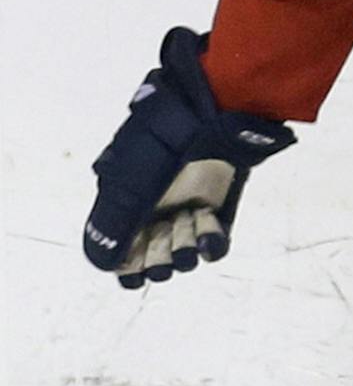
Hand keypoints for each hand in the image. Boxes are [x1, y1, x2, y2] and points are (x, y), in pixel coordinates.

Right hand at [84, 28, 295, 288]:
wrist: (212, 114)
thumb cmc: (162, 146)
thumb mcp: (129, 186)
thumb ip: (113, 225)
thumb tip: (103, 265)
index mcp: (122, 203)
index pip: (121, 252)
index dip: (129, 267)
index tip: (137, 271)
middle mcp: (152, 208)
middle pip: (152, 257)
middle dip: (158, 259)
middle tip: (164, 241)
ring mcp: (185, 207)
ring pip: (183, 252)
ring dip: (185, 251)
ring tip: (188, 226)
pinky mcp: (216, 205)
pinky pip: (213, 241)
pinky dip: (212, 246)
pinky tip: (210, 242)